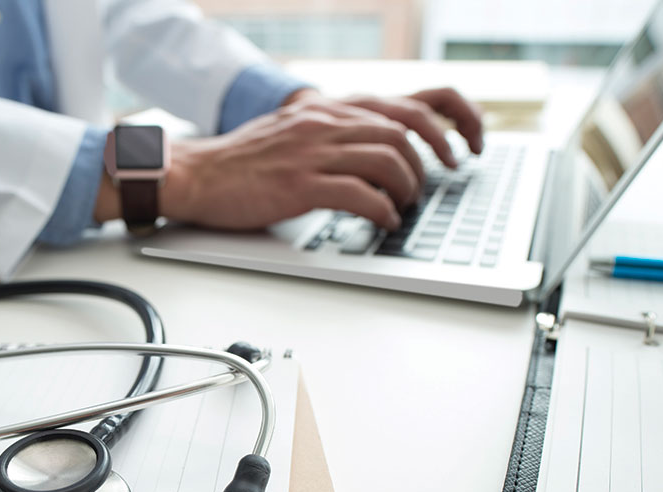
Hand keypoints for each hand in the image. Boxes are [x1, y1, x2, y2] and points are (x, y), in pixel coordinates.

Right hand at [94, 87, 483, 232]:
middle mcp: (326, 122)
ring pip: (388, 160)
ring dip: (408, 188)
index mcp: (329, 109)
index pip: (410, 100)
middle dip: (436, 158)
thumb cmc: (241, 162)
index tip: (466, 143)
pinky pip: (360, 194)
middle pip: (407, 129)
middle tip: (439, 182)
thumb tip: (375, 152)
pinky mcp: (300, 183)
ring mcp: (313, 151)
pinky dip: (382, 211)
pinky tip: (383, 221)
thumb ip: (332, 134)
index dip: (452, 119)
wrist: (196, 174)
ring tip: (404, 206)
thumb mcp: (293, 132)